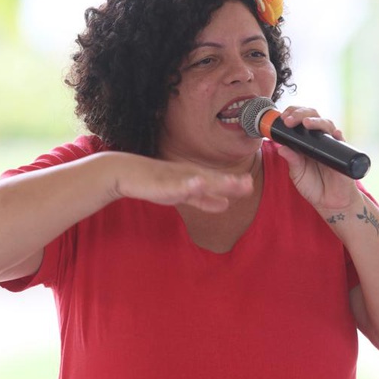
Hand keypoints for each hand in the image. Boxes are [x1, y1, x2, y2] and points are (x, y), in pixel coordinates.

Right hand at [107, 153, 253, 212]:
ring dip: (214, 181)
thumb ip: (204, 199)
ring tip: (230, 183)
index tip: (250, 185)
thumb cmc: (156, 182)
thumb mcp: (184, 194)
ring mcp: (175, 177)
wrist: (127, 173)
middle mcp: (188, 175)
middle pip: (212, 179)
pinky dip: (187, 184)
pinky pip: (175, 185)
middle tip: (248, 184)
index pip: (217, 181)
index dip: (233, 184)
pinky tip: (198, 183)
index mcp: (194, 177)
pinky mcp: (161, 183)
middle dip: (229, 183)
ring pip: (197, 180)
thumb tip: (227, 204)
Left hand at [275, 106, 361, 210]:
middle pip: (313, 117)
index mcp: (306, 142)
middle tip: (289, 120)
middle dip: (301, 114)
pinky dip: (337, 135)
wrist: (330, 203)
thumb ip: (291, 160)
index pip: (300, 120)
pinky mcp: (342, 154)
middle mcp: (319, 139)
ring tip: (306, 123)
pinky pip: (341, 141)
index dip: (292, 114)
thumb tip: (281, 147)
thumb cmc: (314, 187)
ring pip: (327, 124)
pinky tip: (334, 133)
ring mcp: (331, 145)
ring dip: (316, 121)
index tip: (283, 119)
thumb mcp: (297, 174)